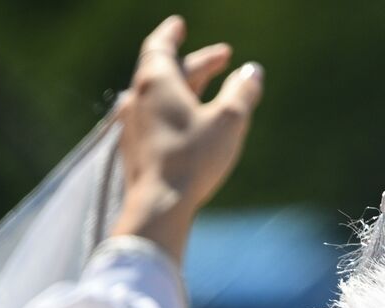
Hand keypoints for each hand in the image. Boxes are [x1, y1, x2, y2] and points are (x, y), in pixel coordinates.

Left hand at [109, 15, 263, 263]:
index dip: (172, 33)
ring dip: (182, 87)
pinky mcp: (134, 149)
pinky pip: (152, 118)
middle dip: (195, 63)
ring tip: (201, 89)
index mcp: (156, 82)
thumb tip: (252, 72)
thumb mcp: (229, 122)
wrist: (159, 205)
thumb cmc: (194, 160)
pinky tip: (180, 122)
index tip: (179, 25)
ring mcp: (131, 125)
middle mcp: (138, 98)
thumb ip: (242, 93)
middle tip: (222, 58)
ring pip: (157, 95)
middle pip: (164, 70)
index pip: (160, 46)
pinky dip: (171, 111)